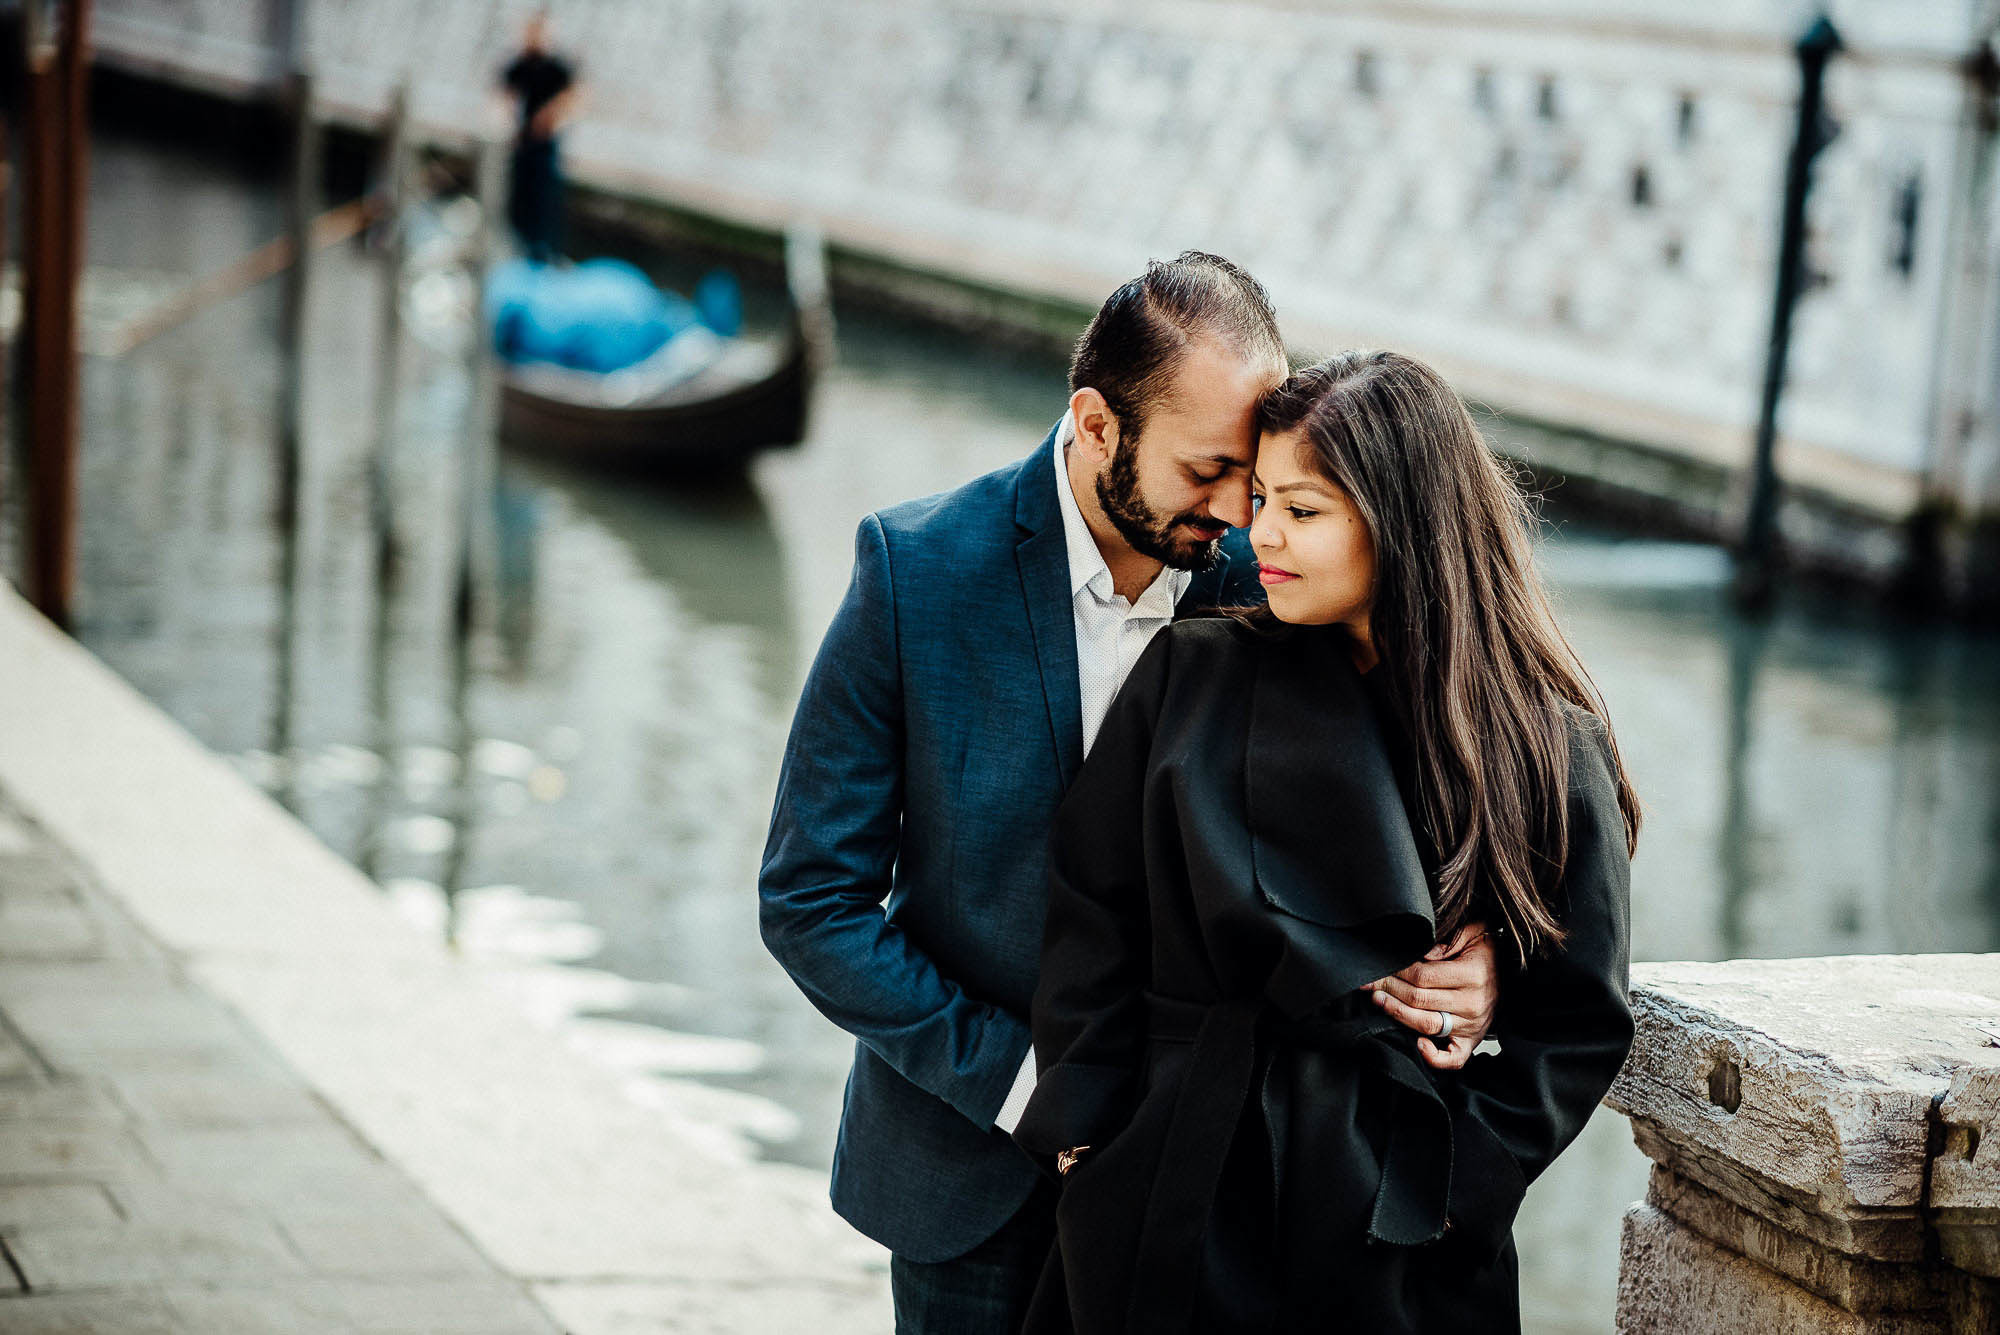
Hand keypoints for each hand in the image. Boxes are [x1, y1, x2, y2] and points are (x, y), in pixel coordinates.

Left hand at [1361, 922, 1499, 1070]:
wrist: (1511, 974)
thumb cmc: (1486, 952)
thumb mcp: (1471, 932)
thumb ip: (1445, 940)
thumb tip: (1420, 952)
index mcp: (1473, 975)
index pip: (1423, 976)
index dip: (1397, 971)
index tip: (1380, 965)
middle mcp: (1473, 1003)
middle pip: (1419, 1000)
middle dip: (1389, 989)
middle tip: (1369, 982)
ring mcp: (1472, 1025)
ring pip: (1427, 1025)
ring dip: (1397, 1013)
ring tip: (1379, 1000)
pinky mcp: (1471, 1041)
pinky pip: (1453, 1058)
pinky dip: (1434, 1057)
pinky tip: (1418, 1044)